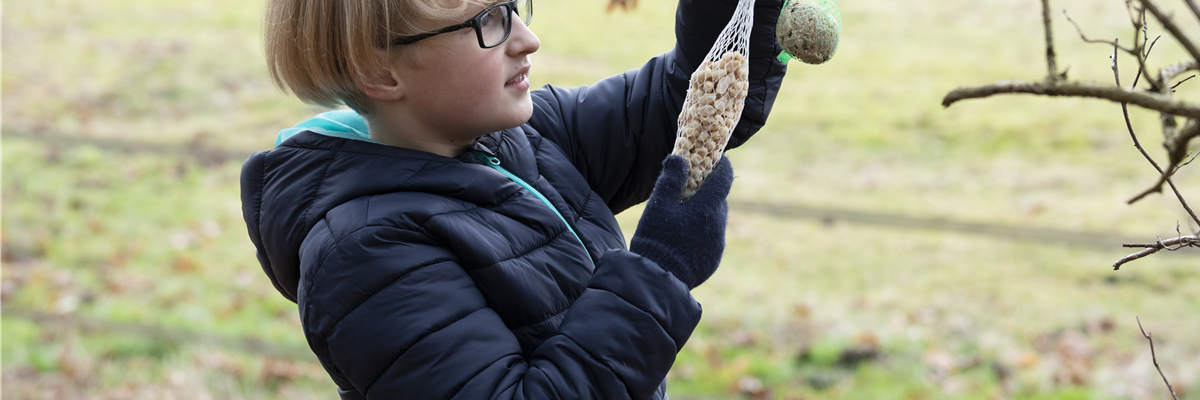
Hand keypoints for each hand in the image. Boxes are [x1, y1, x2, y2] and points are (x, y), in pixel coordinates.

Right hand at [629, 155, 732, 288]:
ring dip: (706, 214)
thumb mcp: (658, 204)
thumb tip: (679, 158)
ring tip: (685, 215)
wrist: (658, 279)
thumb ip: (671, 179)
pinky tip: (685, 237)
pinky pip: (712, 239)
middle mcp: (718, 226)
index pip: (724, 179)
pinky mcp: (713, 260)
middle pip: (719, 200)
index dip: (723, 167)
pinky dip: (703, 233)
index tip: (718, 160)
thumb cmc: (656, 238)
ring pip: (716, 220)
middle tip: (692, 188)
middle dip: (709, 192)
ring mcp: (718, 245)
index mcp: (707, 209)